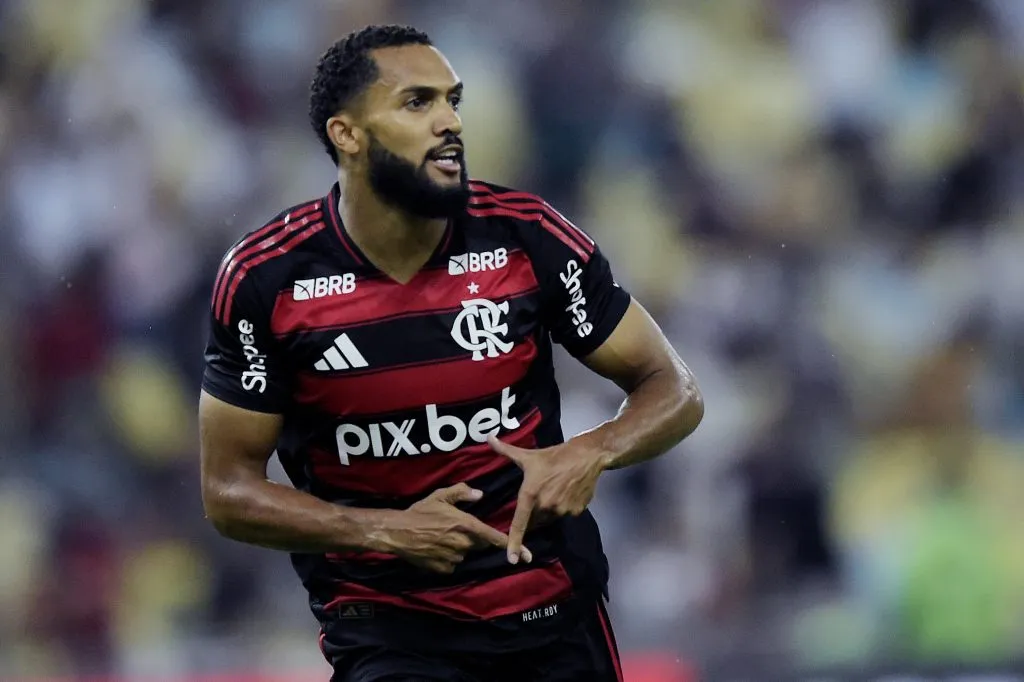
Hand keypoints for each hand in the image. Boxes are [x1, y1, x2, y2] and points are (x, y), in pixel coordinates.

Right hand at [387, 483, 527, 573]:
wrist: (397, 533)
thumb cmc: (420, 511)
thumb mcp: (441, 495)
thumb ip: (462, 493)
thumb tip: (480, 494)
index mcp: (466, 525)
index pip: (494, 537)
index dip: (512, 545)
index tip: (528, 555)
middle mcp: (463, 544)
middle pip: (480, 545)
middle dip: (474, 538)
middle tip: (457, 528)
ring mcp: (454, 559)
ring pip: (466, 554)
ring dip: (460, 547)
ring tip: (441, 536)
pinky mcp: (444, 569)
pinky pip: (453, 563)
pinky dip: (448, 557)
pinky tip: (435, 547)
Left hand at [488, 435, 605, 564]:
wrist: (587, 456)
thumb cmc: (554, 456)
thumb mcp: (528, 455)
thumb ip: (505, 450)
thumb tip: (488, 438)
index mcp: (530, 494)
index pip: (519, 523)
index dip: (514, 543)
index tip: (511, 559)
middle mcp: (545, 505)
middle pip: (534, 519)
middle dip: (534, 511)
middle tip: (540, 492)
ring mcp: (561, 510)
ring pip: (549, 517)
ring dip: (549, 509)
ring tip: (554, 489)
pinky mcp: (575, 512)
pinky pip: (564, 515)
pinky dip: (563, 507)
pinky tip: (567, 492)